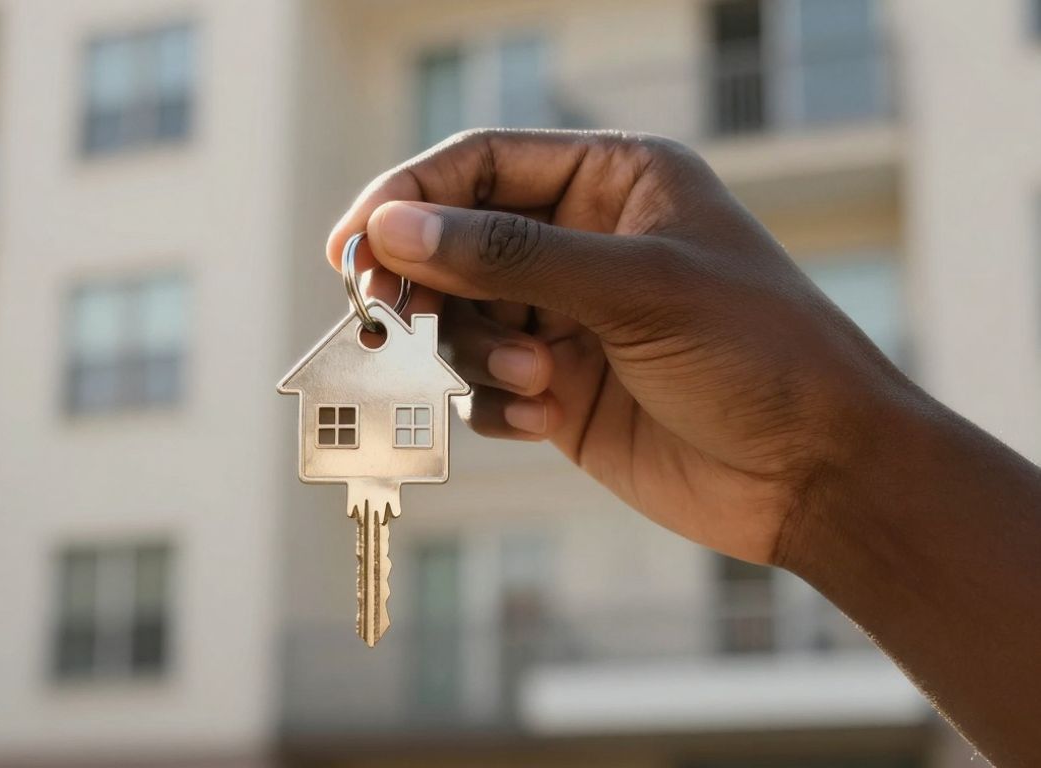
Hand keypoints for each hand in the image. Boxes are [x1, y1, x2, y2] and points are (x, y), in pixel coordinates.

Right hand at [327, 130, 914, 564]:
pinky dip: (496, 403)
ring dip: (476, 353)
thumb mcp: (635, 288)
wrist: (816, 474)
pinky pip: (482, 387)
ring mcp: (567, 320)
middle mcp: (582, 244)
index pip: (480, 165)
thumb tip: (392, 228)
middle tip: (385, 314)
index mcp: (612, 182)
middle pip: (454, 243)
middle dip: (424, 283)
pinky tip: (547, 418)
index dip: (409, 197)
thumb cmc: (758, 353)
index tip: (355, 243)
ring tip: (538, 381)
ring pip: (461, 320)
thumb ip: (509, 256)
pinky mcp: (559, 391)